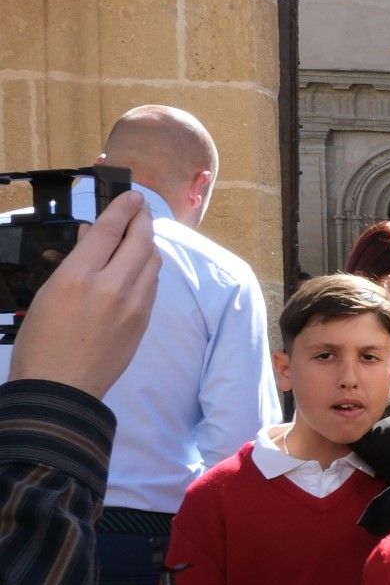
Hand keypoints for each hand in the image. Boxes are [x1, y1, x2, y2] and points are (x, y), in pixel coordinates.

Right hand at [11, 190, 159, 398]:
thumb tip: (94, 236)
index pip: (110, 230)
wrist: (61, 389)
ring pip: (152, 262)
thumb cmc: (41, 342)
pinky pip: (152, 285)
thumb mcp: (47, 293)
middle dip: (144, 219)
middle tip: (141, 208)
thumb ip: (74, 262)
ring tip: (141, 233)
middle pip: (141, 241)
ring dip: (149, 243)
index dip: (124, 208)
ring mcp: (133, 306)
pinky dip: (149, 268)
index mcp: (79, 277)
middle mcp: (112, 287)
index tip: (132, 195)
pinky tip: (141, 265)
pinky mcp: (143, 322)